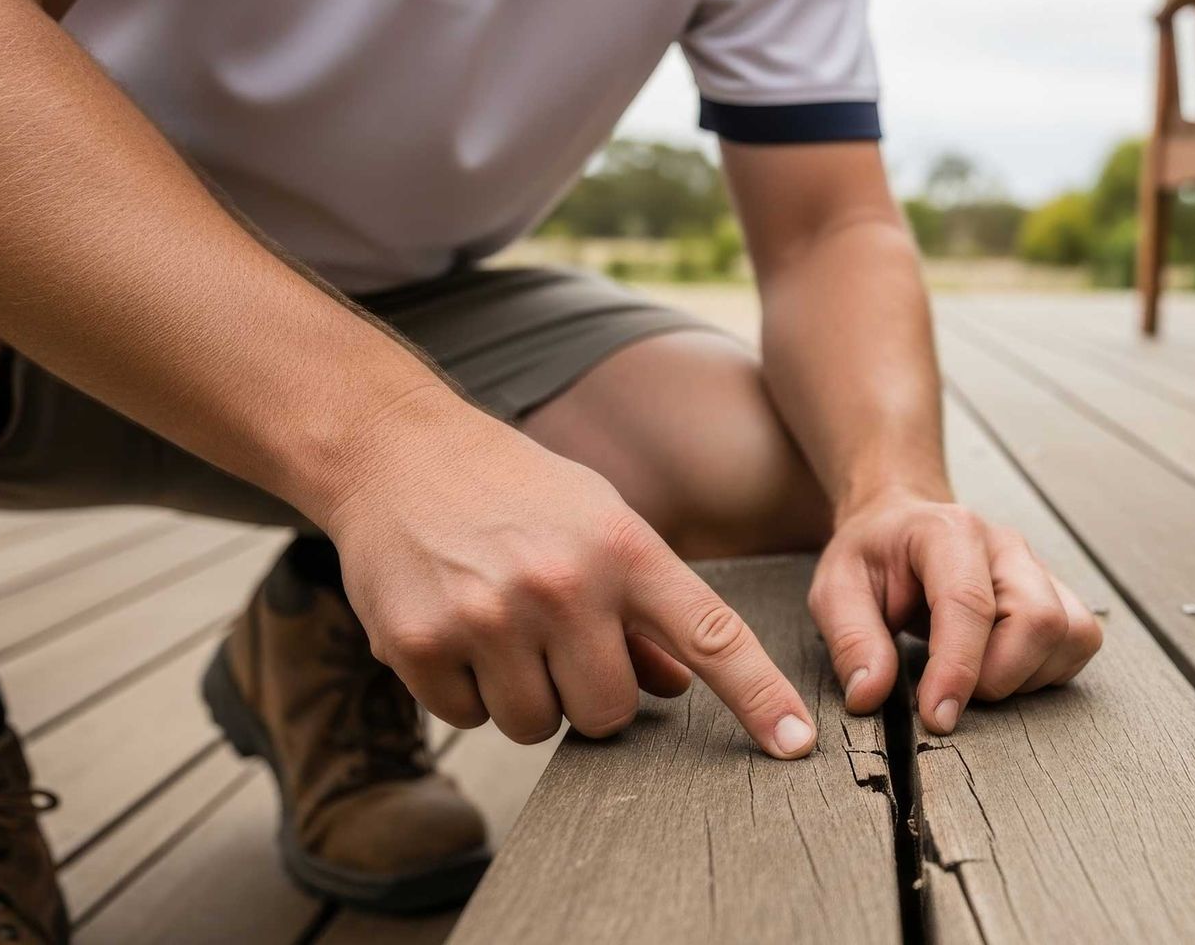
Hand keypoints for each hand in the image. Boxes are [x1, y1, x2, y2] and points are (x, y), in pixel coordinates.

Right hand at [321, 398, 816, 758]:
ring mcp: (489, 617)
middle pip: (611, 711)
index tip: (797, 742)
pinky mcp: (421, 645)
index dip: (760, 696)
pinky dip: (465, 690)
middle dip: (590, 694)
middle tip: (558, 641)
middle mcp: (563, 584)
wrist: (397, 451)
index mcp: (624, 549)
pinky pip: (468, 718)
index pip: (712, 635)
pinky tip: (455, 627)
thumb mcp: (599, 524)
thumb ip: (644, 606)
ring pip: (538, 725)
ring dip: (525, 696)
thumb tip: (679, 685)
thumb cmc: (515, 492)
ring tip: (502, 626)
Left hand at [808, 496, 1102, 733]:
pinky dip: (1047, 671)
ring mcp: (1038, 569)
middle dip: (996, 677)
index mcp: (949, 532)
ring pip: (1069, 634)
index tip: (937, 718)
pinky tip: (1003, 669)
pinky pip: (1079, 641)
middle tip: (947, 690)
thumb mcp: (836, 589)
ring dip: (1024, 676)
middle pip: (1037, 620)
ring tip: (974, 676)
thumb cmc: (872, 557)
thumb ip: (851, 640)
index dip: (957, 670)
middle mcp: (1006, 547)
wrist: (902, 524)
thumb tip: (870, 697)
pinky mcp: (1058, 594)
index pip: (969, 604)